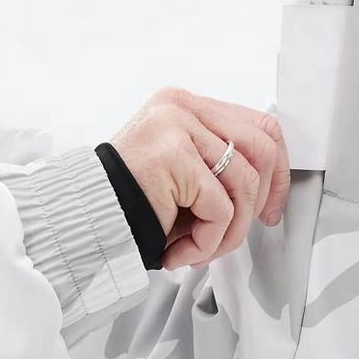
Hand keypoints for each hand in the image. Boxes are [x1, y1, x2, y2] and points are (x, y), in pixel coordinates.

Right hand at [111, 88, 290, 269]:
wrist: (81, 221)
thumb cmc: (130, 202)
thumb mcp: (184, 171)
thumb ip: (218, 164)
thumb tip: (269, 192)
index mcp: (187, 105)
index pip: (259, 126)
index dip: (277, 171)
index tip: (271, 208)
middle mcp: (182, 107)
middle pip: (261, 149)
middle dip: (257, 202)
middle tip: (234, 233)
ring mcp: (176, 126)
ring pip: (244, 183)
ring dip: (228, 232)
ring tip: (200, 249)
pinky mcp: (172, 156)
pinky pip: (219, 208)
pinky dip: (208, 241)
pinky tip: (181, 252)